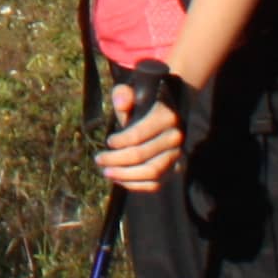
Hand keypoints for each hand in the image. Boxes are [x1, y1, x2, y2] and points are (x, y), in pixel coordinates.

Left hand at [97, 79, 185, 194]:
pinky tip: (119, 180)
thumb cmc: (142, 102)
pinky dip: (136, 185)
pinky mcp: (176, 169)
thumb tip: (121, 102)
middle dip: (116, 160)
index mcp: (166, 116)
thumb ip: (124, 94)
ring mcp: (178, 155)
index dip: (120, 141)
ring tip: (106, 172)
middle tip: (99, 160)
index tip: (107, 141)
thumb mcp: (132, 92)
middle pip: (142, 156)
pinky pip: (156, 184)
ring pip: (151, 173)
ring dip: (125, 176)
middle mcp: (176, 137)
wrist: (166, 112)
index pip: (139, 135)